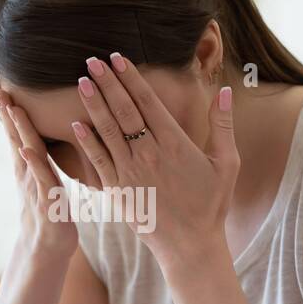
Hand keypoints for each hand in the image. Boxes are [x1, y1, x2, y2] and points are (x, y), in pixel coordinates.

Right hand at [0, 73, 77, 261]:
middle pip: (13, 133)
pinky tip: (26, 150)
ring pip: (25, 151)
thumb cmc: (50, 211)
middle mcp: (27, 170)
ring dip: (17, 128)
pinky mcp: (47, 201)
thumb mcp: (44, 178)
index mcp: (29, 162)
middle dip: (3, 108)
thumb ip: (39, 155)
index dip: (5, 103)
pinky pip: (41, 179)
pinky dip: (34, 163)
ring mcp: (34, 184)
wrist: (47, 248)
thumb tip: (33, 134)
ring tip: (10, 106)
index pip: (15, 127)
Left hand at [70, 53, 237, 271]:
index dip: (131, 77)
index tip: (117, 58)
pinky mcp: (119, 191)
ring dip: (93, 104)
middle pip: (123, 110)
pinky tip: (76, 124)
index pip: (147, 102)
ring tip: (81, 81)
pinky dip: (87, 142)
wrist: (190, 245)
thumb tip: (225, 91)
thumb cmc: (211, 203)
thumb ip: (223, 125)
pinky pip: (99, 162)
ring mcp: (131, 172)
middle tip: (92, 60)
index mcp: (175, 143)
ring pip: (108, 131)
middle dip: (107, 83)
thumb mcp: (227, 163)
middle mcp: (150, 154)